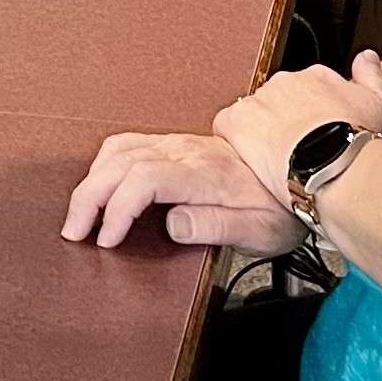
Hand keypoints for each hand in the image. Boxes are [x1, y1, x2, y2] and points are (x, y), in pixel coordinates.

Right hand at [61, 129, 303, 252]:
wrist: (307, 172)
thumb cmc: (283, 206)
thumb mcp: (259, 230)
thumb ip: (214, 225)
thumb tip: (171, 225)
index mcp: (206, 174)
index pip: (145, 179)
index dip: (117, 208)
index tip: (107, 239)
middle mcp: (189, 152)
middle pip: (122, 162)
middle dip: (89, 195)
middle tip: (75, 231)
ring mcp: (183, 144)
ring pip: (122, 147)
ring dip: (92, 178)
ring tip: (80, 213)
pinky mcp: (182, 144)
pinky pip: (133, 141)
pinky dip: (106, 161)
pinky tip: (101, 180)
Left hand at [213, 52, 381, 202]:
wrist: (336, 166)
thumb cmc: (360, 140)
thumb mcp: (380, 103)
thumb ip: (371, 75)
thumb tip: (365, 56)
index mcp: (317, 76)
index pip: (305, 88)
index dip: (309, 113)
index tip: (314, 131)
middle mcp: (286, 82)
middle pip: (278, 101)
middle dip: (284, 123)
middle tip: (295, 151)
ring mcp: (260, 101)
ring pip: (253, 115)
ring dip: (261, 133)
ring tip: (276, 161)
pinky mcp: (237, 121)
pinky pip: (227, 128)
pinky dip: (236, 142)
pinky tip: (253, 162)